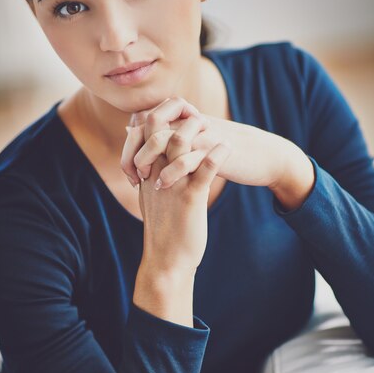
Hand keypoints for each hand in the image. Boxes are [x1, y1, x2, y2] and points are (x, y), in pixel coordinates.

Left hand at [122, 97, 295, 190]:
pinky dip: (172, 171)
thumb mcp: (197, 140)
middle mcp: (188, 122)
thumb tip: (136, 130)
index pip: (143, 123)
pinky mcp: (214, 150)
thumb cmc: (227, 151)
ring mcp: (200, 134)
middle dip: (134, 153)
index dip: (131, 146)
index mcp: (182, 120)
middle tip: (135, 178)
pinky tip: (164, 185)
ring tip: (146, 181)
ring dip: (149, 160)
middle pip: (148, 126)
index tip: (130, 172)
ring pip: (163, 138)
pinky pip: (187, 157)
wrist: (263, 154)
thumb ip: (169, 136)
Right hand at [123, 100, 231, 272]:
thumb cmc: (165, 231)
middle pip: (159, 132)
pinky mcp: (190, 199)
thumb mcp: (153, 200)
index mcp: (148, 174)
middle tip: (194, 112)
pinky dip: (216, 156)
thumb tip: (153, 166)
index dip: (160, 118)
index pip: (145, 134)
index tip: (178, 113)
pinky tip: (227, 148)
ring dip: (196, 131)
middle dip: (174, 116)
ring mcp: (172, 186)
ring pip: (180, 146)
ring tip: (211, 125)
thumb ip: (152, 179)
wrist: (167, 260)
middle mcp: (156, 175)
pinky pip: (204, 172)